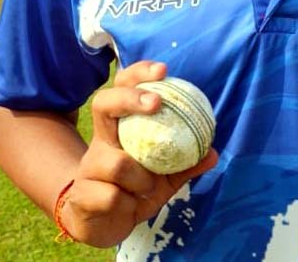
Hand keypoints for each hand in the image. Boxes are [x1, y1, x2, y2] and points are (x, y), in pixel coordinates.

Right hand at [57, 61, 217, 247]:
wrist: (100, 226)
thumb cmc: (133, 191)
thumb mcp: (163, 177)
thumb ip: (185, 164)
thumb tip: (214, 153)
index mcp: (119, 129)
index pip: (122, 88)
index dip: (139, 73)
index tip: (163, 70)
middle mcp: (101, 140)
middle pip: (104, 103)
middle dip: (130, 98)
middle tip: (156, 103)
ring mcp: (89, 165)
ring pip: (118, 163)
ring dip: (141, 178)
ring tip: (147, 188)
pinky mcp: (83, 195)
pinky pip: (112, 196)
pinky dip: (128, 203)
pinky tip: (129, 207)